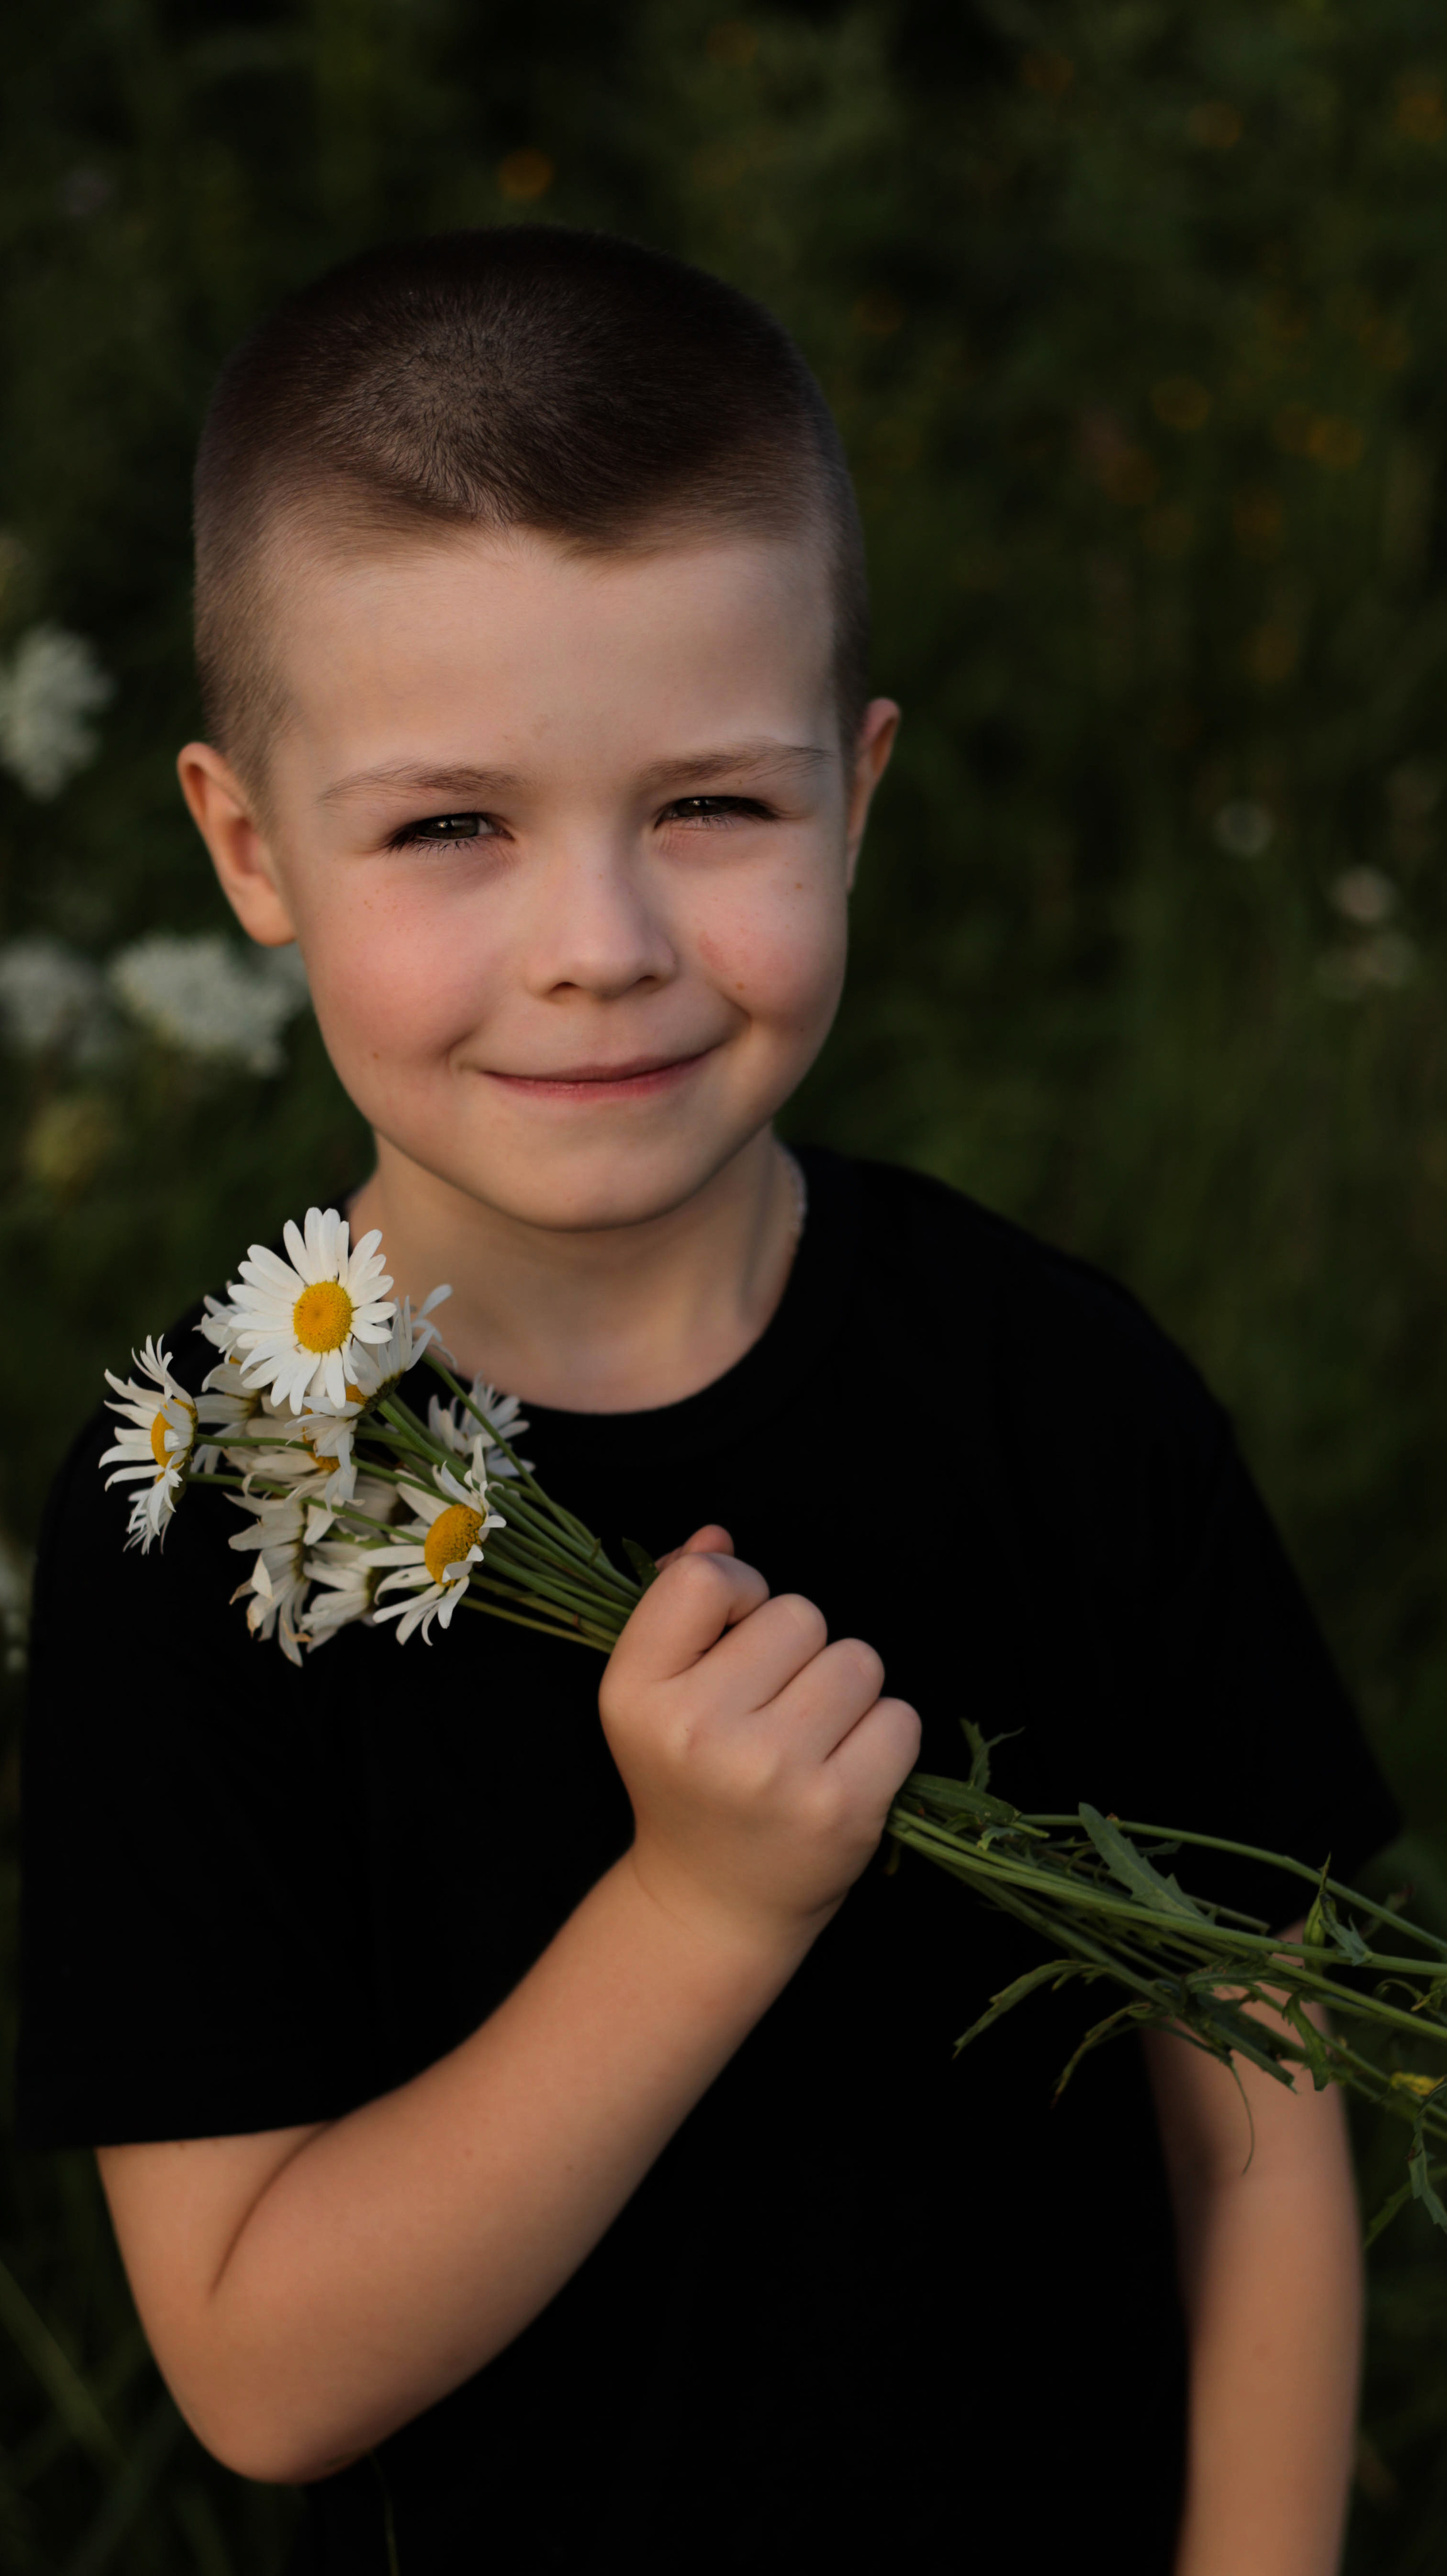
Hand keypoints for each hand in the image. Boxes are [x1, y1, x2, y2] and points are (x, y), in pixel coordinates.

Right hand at [600, 1526, 920, 1956]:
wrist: (711, 1904)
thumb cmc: (688, 1780)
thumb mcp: (653, 1695)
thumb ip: (679, 1606)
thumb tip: (718, 1537)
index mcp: (637, 1693)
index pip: (705, 1580)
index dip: (738, 1590)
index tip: (736, 1635)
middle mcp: (698, 1731)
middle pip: (798, 1614)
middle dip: (798, 1649)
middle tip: (773, 1707)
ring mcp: (772, 1772)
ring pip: (857, 1659)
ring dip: (845, 1688)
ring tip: (809, 1737)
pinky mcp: (841, 1808)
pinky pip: (899, 1716)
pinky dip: (883, 1735)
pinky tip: (843, 1767)